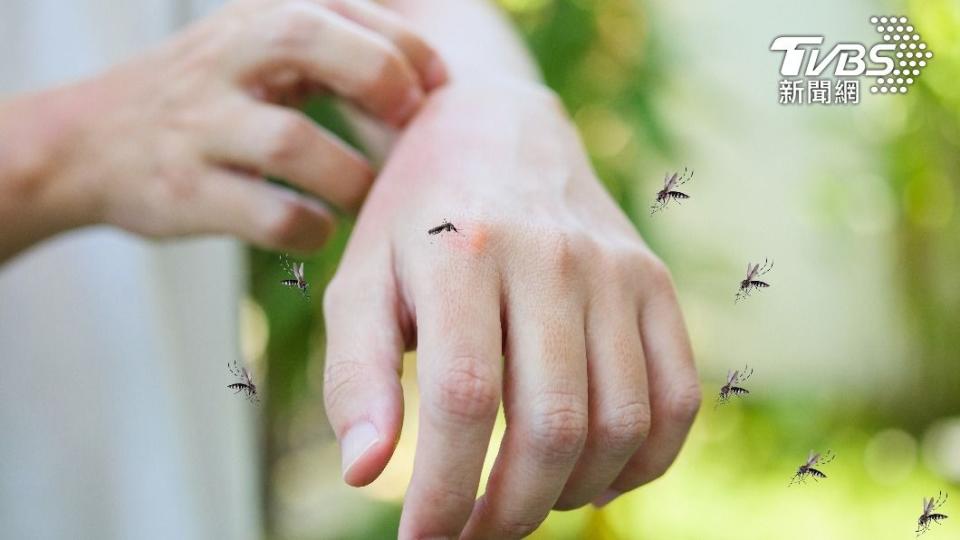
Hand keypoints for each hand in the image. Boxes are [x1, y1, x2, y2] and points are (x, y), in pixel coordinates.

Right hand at [3, 0, 445, 253]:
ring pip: (292, 140)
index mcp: (252, 21)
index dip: (406, 51)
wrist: (83, 145)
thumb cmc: (201, 99)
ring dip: (350, 176)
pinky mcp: (185, 190)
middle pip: (308, 39)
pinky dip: (309, 227)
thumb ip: (327, 52)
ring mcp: (200, 125)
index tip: (436, 91)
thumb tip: (425, 83)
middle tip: (410, 125)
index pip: (342, 10)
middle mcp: (223, 61)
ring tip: (363, 194)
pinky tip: (319, 228)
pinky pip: (268, 214)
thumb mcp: (250, 51)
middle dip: (379, 80)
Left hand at [322, 81, 700, 537]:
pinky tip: (590, 474)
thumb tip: (365, 474)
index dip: (445, 492)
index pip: (464, 400)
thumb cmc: (415, 222)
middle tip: (473, 534)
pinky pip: (677, 400)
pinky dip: (641, 462)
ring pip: (620, 423)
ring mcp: (616, 269)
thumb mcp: (360, 283)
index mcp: (463, 252)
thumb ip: (356, 375)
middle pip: (553, 423)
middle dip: (510, 509)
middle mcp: (552, 256)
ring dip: (571, 493)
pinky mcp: (657, 282)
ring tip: (525, 500)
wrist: (498, 131)